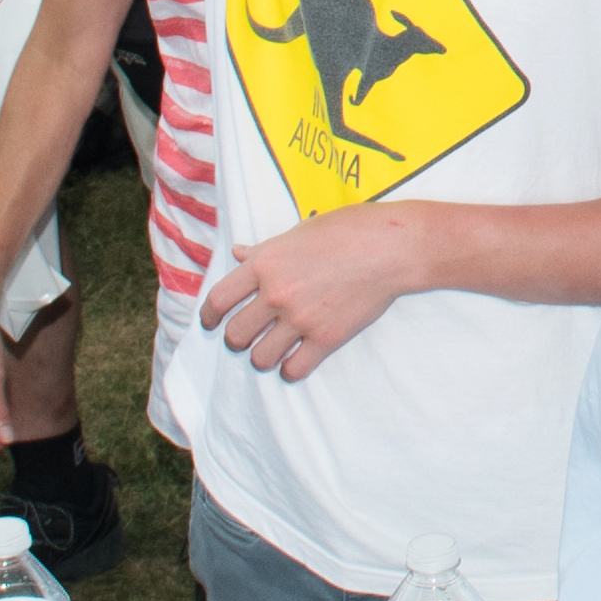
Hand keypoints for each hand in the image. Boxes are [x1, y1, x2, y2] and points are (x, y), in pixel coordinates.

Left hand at [197, 194, 438, 382]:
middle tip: (247, 337)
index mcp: (264, 263)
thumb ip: (264, 249)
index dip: (209, 316)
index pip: (218, 300)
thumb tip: (238, 253)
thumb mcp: (298, 232)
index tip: (212, 323)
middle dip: (237, 339)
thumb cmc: (347, 230)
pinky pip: (293, 369)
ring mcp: (300, 318)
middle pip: (235, 334)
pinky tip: (296, 361)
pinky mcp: (326, 338)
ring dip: (263, 357)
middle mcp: (276, 293)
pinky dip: (290, 370)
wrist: (391, 247)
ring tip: (272, 350)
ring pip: (260, 358)